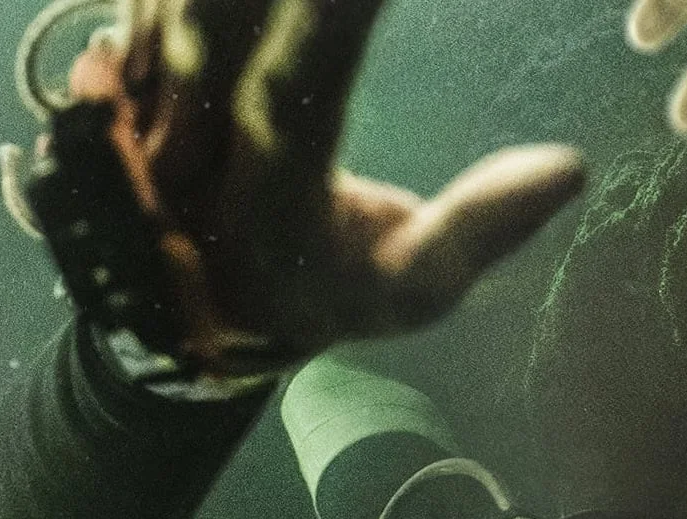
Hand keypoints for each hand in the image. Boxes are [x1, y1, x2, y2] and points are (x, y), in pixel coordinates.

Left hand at [47, 0, 584, 372]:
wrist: (192, 320)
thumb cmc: (324, 290)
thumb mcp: (408, 290)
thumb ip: (478, 232)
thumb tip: (568, 167)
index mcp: (272, 210)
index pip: (299, 84)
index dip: (331, 11)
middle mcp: (190, 166)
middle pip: (210, 26)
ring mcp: (141, 126)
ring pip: (168, 14)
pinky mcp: (119, 95)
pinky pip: (139, 15)